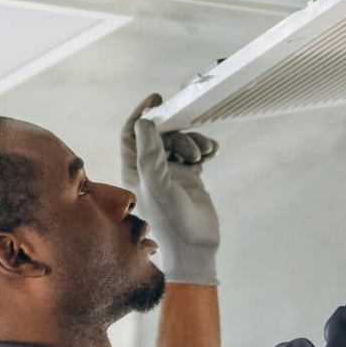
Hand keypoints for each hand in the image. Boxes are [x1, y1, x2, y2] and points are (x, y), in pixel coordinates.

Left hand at [121, 93, 221, 285]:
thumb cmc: (171, 221)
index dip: (142, 114)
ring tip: (202, 155)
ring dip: (193, 141)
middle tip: (189, 150)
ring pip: (180, 141)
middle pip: (161, 134)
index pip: (132, 133)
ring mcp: (171, 172)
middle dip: (177, 134)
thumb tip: (145, 122)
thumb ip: (149, 153)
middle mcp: (150, 169)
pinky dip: (204, 148)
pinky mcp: (189, 177)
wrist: (195, 247)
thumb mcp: (157, 184)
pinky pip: (196, 152)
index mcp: (134, 169)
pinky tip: (212, 153)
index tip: (158, 99)